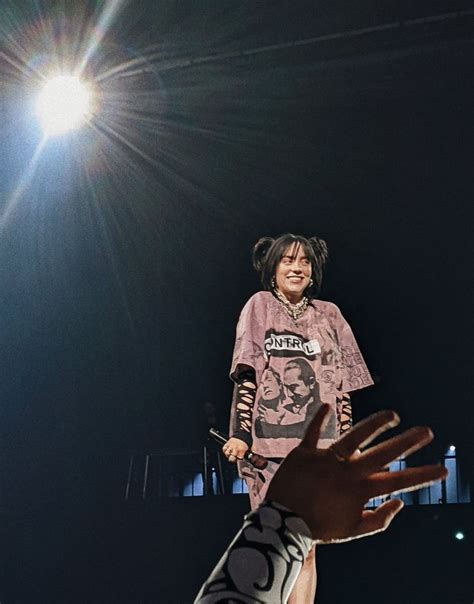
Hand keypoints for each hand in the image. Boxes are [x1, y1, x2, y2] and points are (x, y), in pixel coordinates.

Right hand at [222, 437, 249, 462]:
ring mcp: (231, 445)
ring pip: (227, 453)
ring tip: (231, 455)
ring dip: (228, 455)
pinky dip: (225, 451)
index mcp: (242, 449)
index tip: (240, 459)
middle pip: (232, 458)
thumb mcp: (250, 446)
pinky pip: (224, 449)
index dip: (239, 460)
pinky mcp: (228, 443)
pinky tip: (228, 451)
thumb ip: (250, 452)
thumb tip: (251, 457)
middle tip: (234, 459)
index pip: (239, 458)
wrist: (243, 431)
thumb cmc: (247, 439)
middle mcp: (235, 448)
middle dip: (233, 460)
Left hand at [267, 404, 447, 542]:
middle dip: (407, 442)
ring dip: (374, 424)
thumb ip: (379, 520)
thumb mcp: (353, 531)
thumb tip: (400, 504)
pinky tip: (327, 404)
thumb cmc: (320, 527)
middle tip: (426, 431)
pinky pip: (312, 432)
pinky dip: (319, 419)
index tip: (442, 468)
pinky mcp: (304, 453)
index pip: (398, 482)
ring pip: (353, 437)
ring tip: (392, 414)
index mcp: (360, 491)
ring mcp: (325, 460)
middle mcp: (346, 472)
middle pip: (382, 454)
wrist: (282, 523)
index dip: (422, 475)